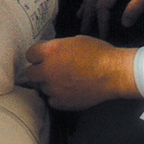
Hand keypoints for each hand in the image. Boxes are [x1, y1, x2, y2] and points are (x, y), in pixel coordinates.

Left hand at [24, 36, 139, 109]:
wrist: (113, 73)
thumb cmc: (98, 53)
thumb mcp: (75, 41)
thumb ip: (57, 47)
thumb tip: (50, 53)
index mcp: (50, 52)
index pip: (29, 54)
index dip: (37, 55)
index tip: (42, 57)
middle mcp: (48, 70)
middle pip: (30, 73)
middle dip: (38, 70)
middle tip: (49, 69)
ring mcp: (54, 88)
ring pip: (42, 87)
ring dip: (49, 84)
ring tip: (64, 80)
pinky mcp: (63, 102)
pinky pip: (52, 100)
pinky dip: (57, 96)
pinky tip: (68, 91)